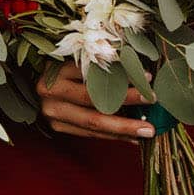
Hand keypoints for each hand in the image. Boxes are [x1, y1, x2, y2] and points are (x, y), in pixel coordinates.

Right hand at [37, 61, 155, 142]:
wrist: (41, 82)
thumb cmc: (68, 64)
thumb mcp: (82, 56)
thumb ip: (104, 60)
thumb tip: (141, 69)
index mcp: (57, 68)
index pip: (94, 72)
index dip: (122, 74)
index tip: (148, 77)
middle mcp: (51, 90)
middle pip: (93, 99)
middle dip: (127, 101)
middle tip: (152, 101)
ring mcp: (52, 111)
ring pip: (92, 122)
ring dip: (123, 128)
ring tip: (147, 130)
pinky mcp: (57, 126)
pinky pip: (89, 134)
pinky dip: (113, 136)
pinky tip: (132, 137)